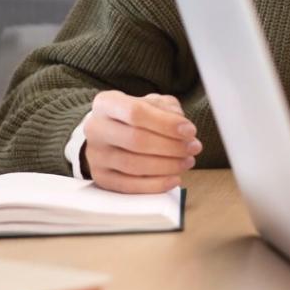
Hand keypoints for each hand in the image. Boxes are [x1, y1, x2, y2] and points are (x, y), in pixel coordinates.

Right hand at [83, 91, 200, 193]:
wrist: (109, 134)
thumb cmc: (135, 118)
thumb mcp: (151, 103)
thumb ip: (168, 109)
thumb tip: (184, 129)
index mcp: (107, 103)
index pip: (136, 112)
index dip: (167, 123)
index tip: (190, 130)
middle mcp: (96, 128)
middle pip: (136, 140)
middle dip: (171, 146)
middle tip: (193, 148)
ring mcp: (96, 155)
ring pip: (133, 165)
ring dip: (167, 165)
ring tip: (187, 161)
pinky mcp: (101, 178)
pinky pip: (129, 186)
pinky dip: (155, 185)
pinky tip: (174, 179)